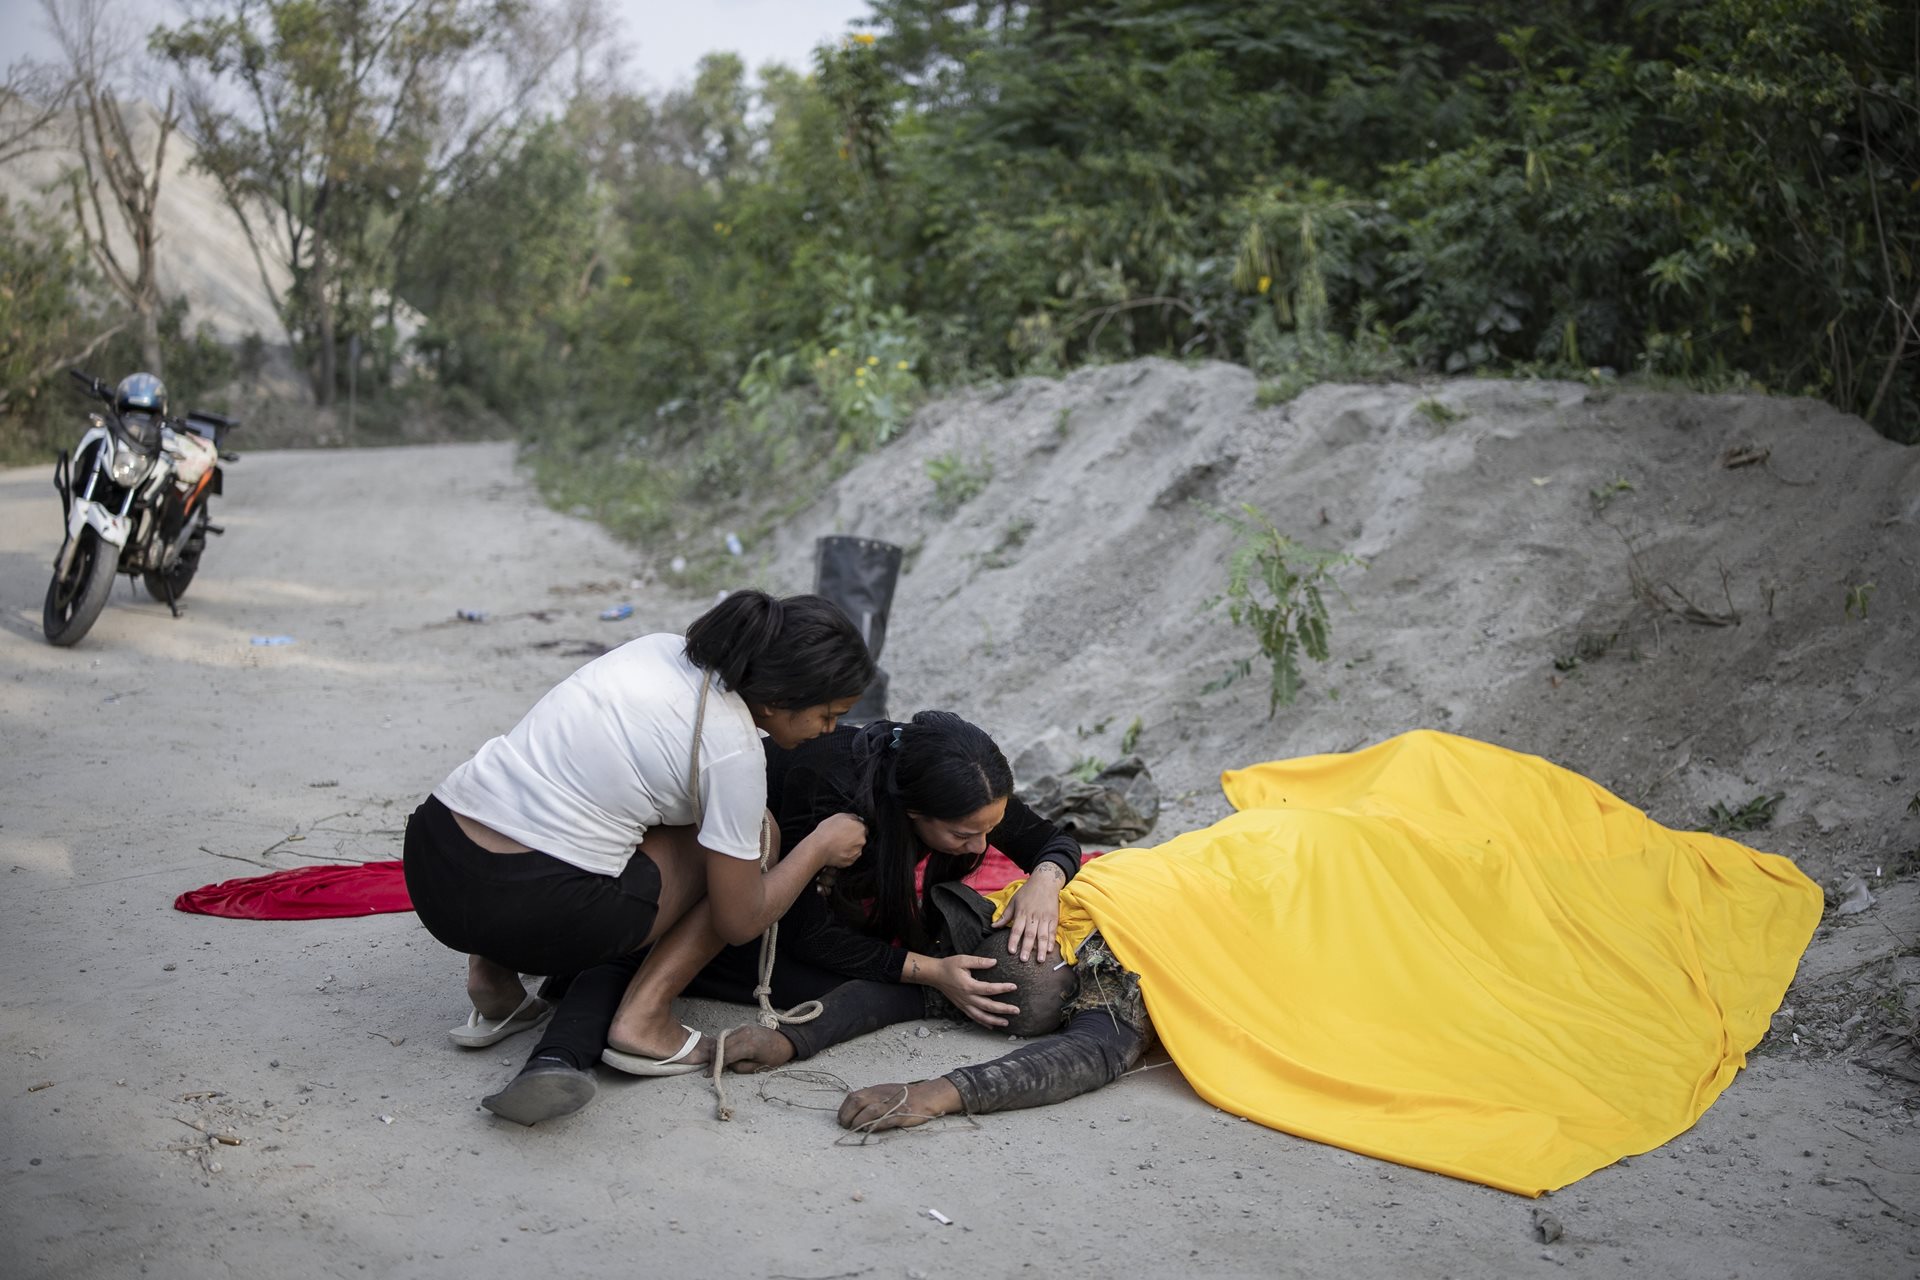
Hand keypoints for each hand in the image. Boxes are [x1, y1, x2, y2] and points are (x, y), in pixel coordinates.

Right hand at [717, 1024, 794, 1074]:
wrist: (785, 1041)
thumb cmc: (774, 1056)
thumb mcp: (758, 1067)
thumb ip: (740, 1067)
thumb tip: (726, 1066)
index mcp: (749, 1045)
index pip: (726, 1055)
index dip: (716, 1066)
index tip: (708, 1075)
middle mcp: (744, 1033)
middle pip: (721, 1046)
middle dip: (713, 1058)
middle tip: (710, 1070)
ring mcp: (742, 1028)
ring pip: (722, 1039)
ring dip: (717, 1050)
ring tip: (715, 1063)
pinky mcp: (742, 1027)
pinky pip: (728, 1035)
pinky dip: (723, 1044)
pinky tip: (722, 1053)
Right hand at [808, 812, 866, 868]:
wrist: (818, 848)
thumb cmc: (827, 832)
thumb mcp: (839, 816)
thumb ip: (852, 817)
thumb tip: (857, 819)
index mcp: (860, 829)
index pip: (863, 828)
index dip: (855, 828)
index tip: (848, 829)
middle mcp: (861, 841)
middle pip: (860, 839)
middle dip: (852, 838)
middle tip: (841, 836)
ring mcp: (856, 853)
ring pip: (855, 848)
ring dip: (849, 847)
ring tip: (837, 845)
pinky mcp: (850, 861)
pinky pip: (849, 857)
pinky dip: (844, 855)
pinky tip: (836, 851)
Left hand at [837, 1079, 962, 1131]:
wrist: (927, 1095)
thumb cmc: (904, 1096)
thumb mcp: (885, 1092)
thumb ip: (870, 1099)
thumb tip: (853, 1110)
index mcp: (876, 1090)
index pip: (853, 1096)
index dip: (844, 1108)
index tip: (841, 1119)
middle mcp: (881, 1095)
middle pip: (858, 1101)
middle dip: (847, 1115)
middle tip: (845, 1126)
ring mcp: (892, 1105)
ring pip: (870, 1110)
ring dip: (859, 1121)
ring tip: (853, 1129)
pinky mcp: (902, 1115)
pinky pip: (886, 1120)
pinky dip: (875, 1125)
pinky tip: (868, 1130)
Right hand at [930, 954, 1019, 1028]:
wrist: (935, 975)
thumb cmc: (949, 966)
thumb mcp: (963, 959)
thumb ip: (979, 961)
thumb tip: (994, 961)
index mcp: (968, 986)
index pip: (989, 989)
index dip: (1002, 988)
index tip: (1014, 986)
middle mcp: (967, 998)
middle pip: (988, 1006)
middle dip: (1003, 1009)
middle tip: (1016, 1010)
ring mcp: (964, 1004)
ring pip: (981, 1016)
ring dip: (994, 1020)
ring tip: (1006, 1023)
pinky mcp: (962, 1007)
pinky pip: (974, 1017)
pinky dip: (983, 1023)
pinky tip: (991, 1026)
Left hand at [993, 862, 1065, 961]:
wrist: (1045, 881)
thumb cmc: (1027, 892)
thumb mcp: (1014, 901)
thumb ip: (1005, 916)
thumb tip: (993, 926)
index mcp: (1022, 913)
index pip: (1016, 929)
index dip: (1013, 940)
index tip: (1011, 951)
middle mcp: (1033, 917)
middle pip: (1030, 934)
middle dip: (1027, 948)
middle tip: (1024, 960)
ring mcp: (1044, 918)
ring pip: (1042, 935)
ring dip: (1041, 948)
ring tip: (1040, 960)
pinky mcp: (1053, 918)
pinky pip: (1052, 932)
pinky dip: (1051, 942)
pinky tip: (1049, 950)